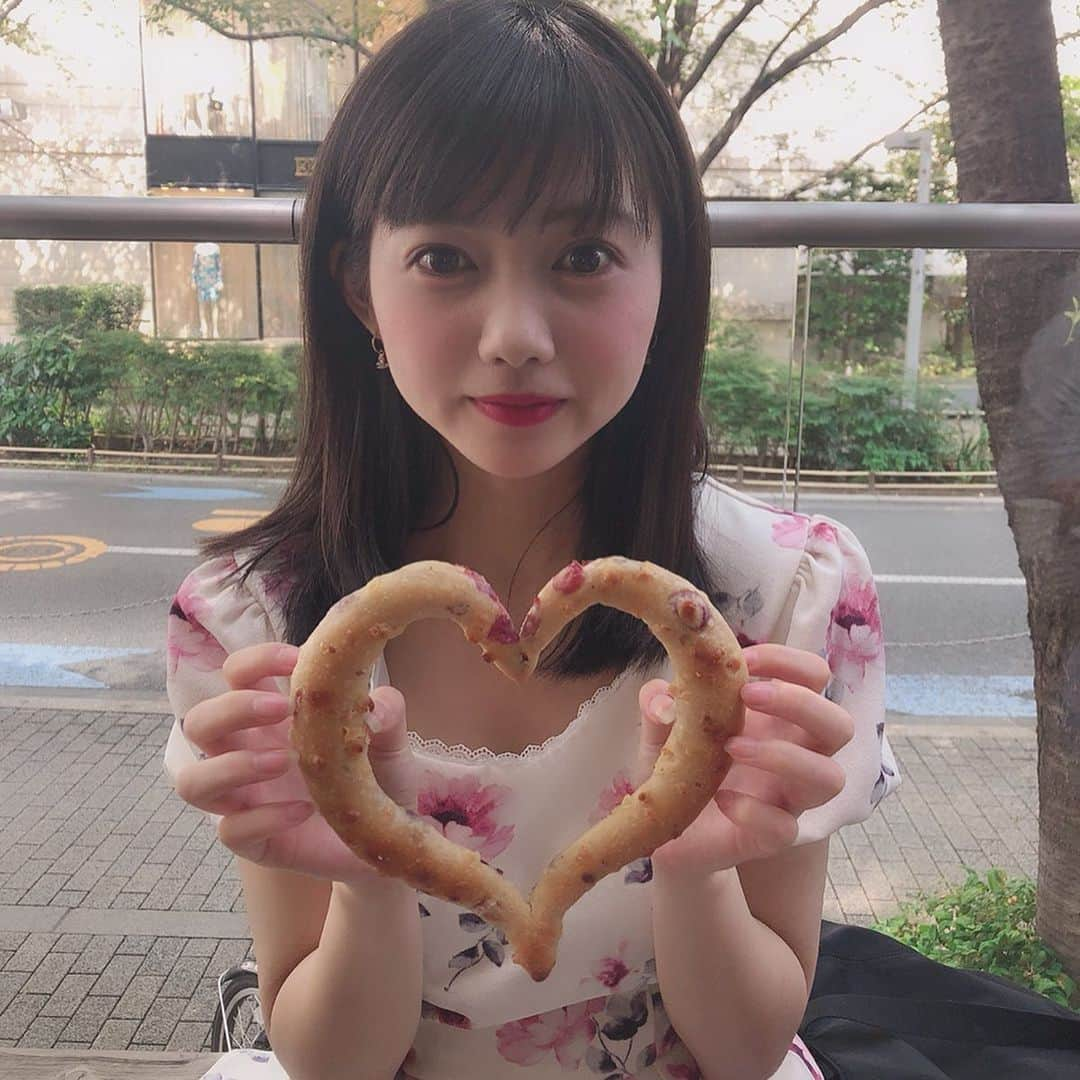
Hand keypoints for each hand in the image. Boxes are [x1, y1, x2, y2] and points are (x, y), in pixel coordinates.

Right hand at [174, 642, 416, 884]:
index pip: (237, 674)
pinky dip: (264, 818)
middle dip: (232, 709)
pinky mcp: (254, 842)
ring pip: (191, 781)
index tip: (294, 660)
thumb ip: (386, 711)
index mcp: (272, 717)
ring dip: (231, 766)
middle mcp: (248, 752)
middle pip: (198, 722)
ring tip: (283, 762)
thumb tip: (373, 704)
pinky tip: (305, 811)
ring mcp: (245, 798)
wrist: (386, 839)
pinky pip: (231, 831)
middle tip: (282, 710)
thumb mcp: (391, 740)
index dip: (255, 661)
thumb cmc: (377, 778)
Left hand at [635, 643, 853, 878]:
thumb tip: (663, 698)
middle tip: (748, 695)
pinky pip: (785, 828)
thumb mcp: (662, 727)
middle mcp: (794, 753)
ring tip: (731, 747)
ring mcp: (787, 797)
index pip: (815, 678)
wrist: (665, 825)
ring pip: (830, 778)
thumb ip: (659, 703)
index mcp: (777, 717)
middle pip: (840, 725)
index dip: (791, 662)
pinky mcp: (770, 836)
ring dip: (784, 755)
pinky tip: (720, 798)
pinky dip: (753, 811)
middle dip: (800, 703)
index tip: (745, 660)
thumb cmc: (680, 764)